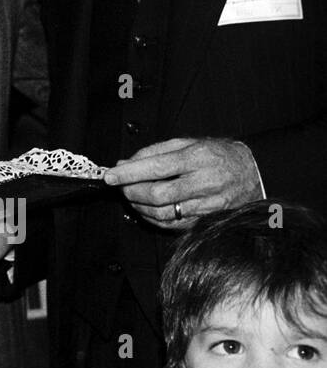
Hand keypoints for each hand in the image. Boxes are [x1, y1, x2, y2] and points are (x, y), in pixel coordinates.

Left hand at [104, 137, 261, 229]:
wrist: (257, 172)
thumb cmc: (219, 155)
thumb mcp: (188, 143)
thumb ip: (154, 152)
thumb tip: (125, 164)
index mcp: (198, 158)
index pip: (156, 167)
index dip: (129, 174)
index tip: (110, 176)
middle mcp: (205, 182)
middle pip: (158, 194)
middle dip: (132, 192)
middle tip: (120, 187)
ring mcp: (209, 205)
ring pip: (165, 213)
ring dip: (140, 207)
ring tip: (132, 197)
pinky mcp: (210, 220)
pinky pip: (175, 225)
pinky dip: (155, 219)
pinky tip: (148, 210)